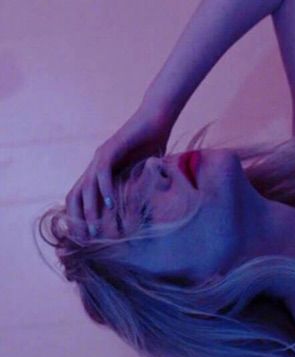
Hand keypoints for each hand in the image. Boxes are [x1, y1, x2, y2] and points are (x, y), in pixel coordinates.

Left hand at [66, 106, 171, 237]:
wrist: (157, 118)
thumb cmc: (153, 143)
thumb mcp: (143, 172)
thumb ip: (137, 187)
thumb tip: (143, 211)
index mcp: (100, 171)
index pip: (80, 197)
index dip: (79, 216)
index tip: (87, 236)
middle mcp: (95, 165)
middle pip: (74, 194)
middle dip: (78, 218)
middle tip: (87, 238)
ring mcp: (101, 156)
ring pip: (86, 187)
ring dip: (90, 209)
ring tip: (96, 228)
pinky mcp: (111, 148)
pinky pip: (103, 172)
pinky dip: (105, 189)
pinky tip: (112, 204)